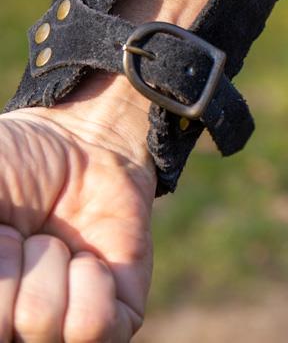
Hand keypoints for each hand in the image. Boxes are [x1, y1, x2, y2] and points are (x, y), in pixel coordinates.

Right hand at [0, 0, 209, 341]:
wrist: (91, 123)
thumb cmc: (18, 152)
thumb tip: (1, 274)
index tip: (6, 232)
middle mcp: (29, 308)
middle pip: (20, 323)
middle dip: (12, 273)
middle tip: (22, 235)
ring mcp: (71, 312)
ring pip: (53, 329)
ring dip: (47, 277)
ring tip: (54, 242)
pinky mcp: (118, 306)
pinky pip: (100, 329)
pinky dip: (90, 293)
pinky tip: (84, 258)